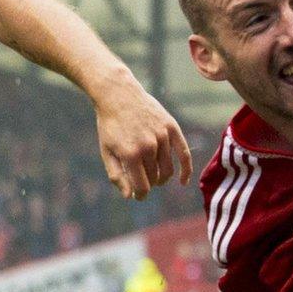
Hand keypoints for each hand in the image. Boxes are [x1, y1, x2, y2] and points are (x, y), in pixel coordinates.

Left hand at [95, 81, 193, 199]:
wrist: (118, 95)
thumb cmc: (110, 125)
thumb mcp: (106, 151)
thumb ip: (117, 175)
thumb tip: (129, 196)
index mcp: (130, 154)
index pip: (142, 187)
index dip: (140, 195)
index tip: (137, 195)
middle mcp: (148, 146)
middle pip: (155, 178)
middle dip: (148, 183)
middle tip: (141, 179)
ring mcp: (162, 136)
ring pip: (167, 169)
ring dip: (161, 177)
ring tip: (153, 175)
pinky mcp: (171, 127)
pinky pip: (184, 153)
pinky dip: (186, 170)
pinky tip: (183, 181)